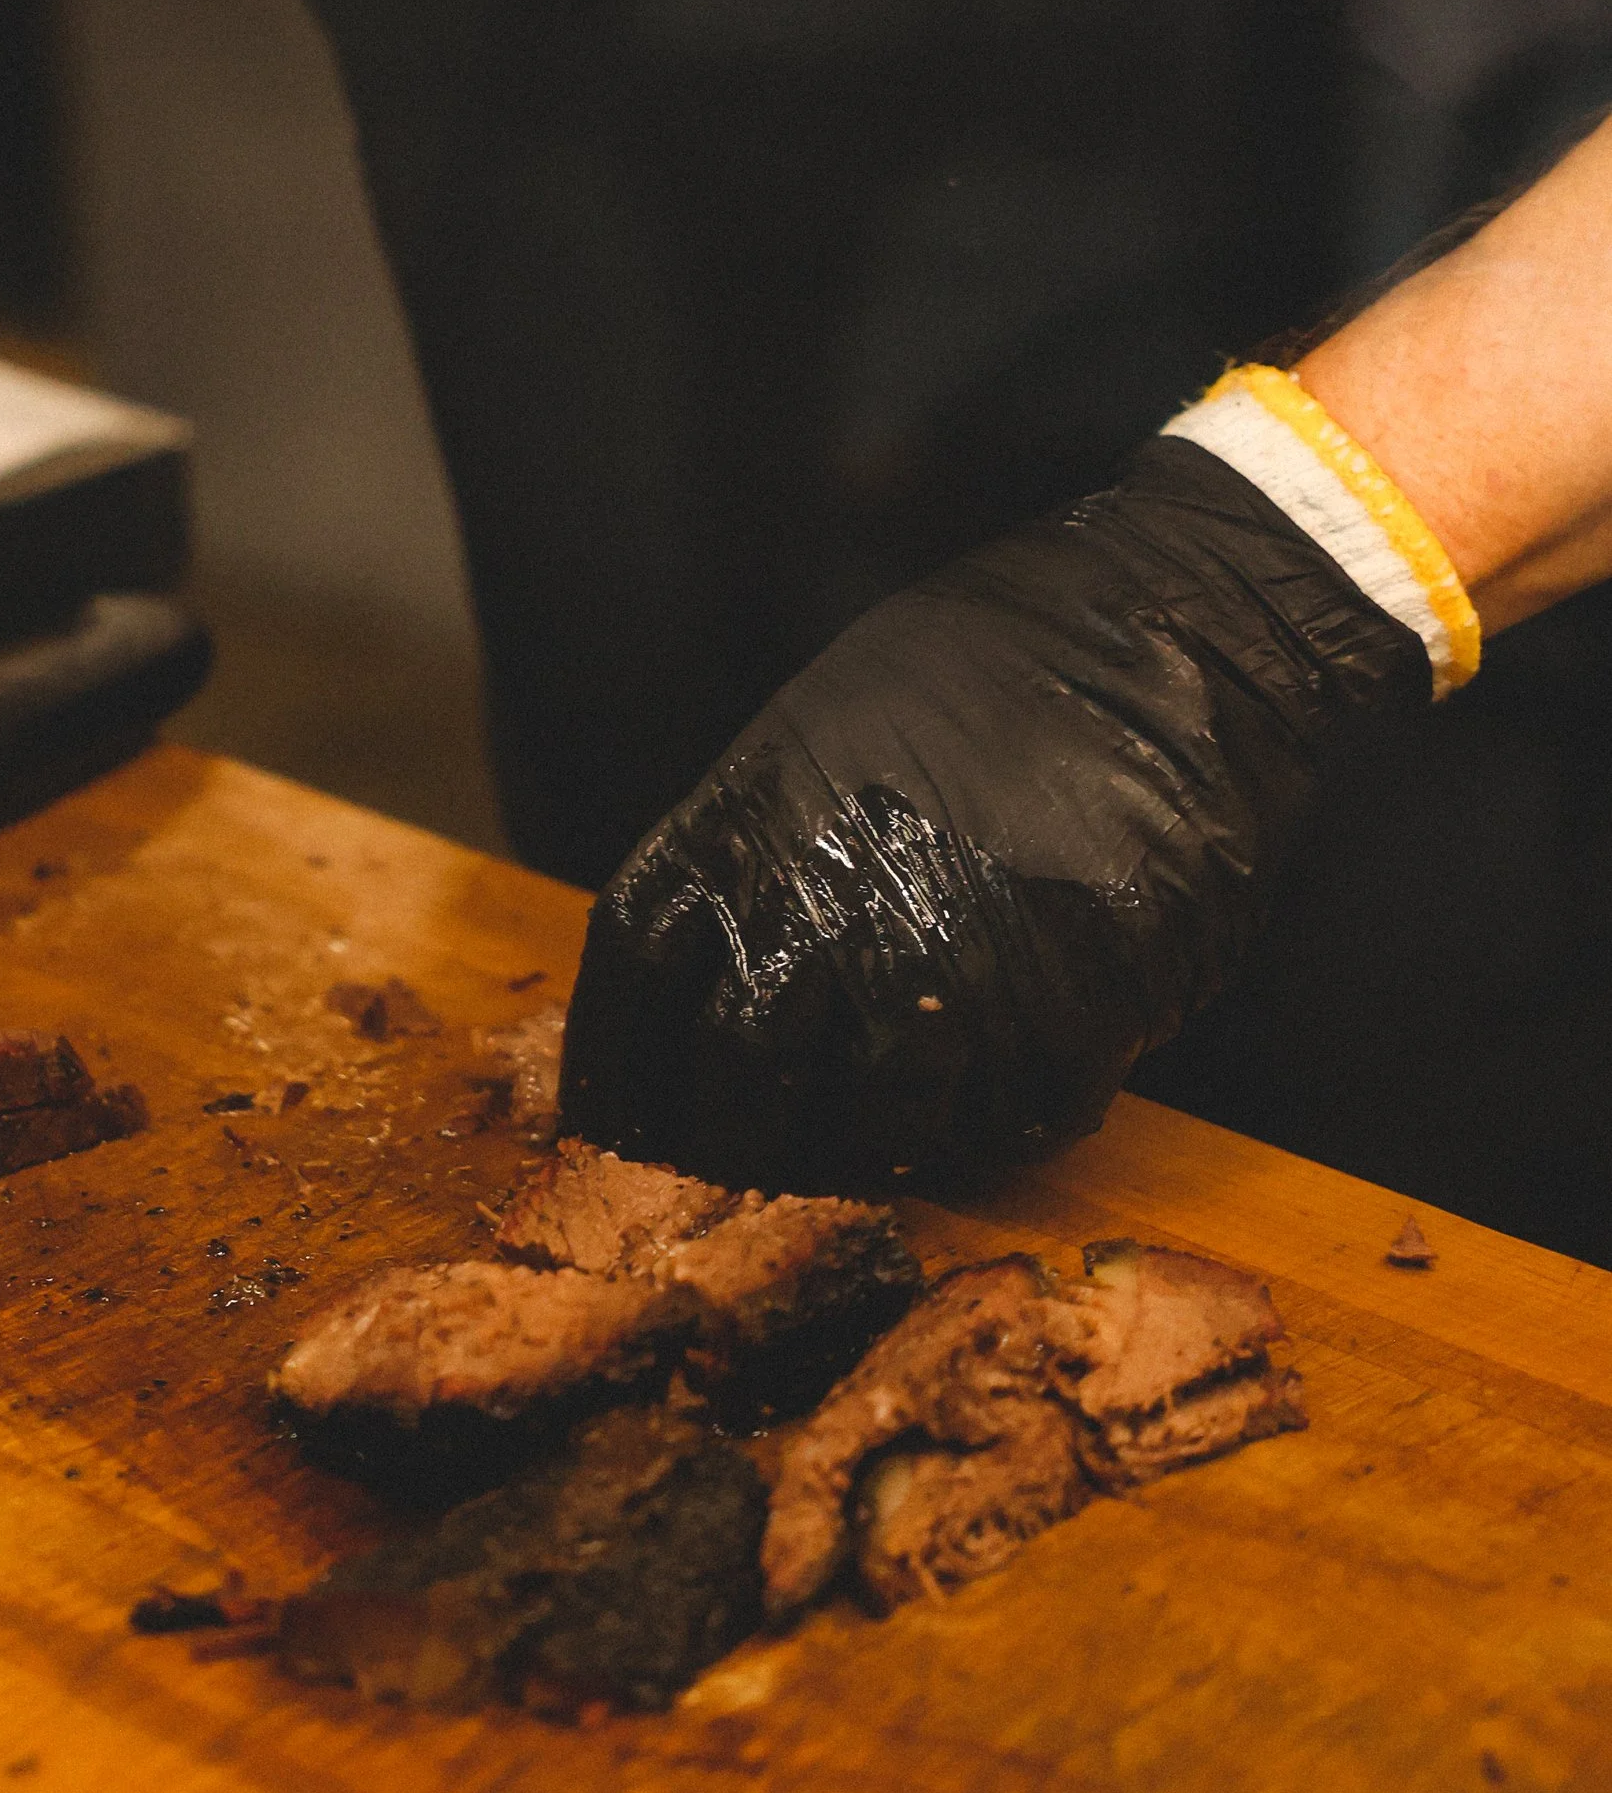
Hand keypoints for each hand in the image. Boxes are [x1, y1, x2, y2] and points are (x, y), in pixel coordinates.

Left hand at [559, 441, 1432, 1196]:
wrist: (1176, 638)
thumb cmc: (1002, 660)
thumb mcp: (828, 721)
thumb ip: (762, 842)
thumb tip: (723, 952)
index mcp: (754, 822)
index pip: (634, 976)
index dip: (617, 1064)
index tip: (618, 1110)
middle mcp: (830, 910)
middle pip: (730, 1078)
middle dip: (726, 1134)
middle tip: (745, 1154)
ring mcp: (946, 977)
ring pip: (863, 1129)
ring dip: (859, 1151)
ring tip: (870, 1140)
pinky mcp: (1065, 1025)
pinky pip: (999, 1131)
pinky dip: (980, 1136)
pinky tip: (981, 1106)